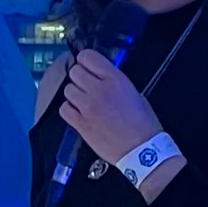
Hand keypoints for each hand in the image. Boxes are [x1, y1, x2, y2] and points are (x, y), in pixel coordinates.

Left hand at [56, 48, 164, 168]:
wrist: (141, 149)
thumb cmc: (143, 123)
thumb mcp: (134, 92)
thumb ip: (114, 80)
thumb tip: (99, 76)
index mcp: (115, 79)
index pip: (87, 57)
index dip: (85, 61)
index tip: (87, 67)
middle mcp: (99, 90)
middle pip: (74, 72)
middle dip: (79, 78)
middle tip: (86, 87)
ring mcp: (88, 107)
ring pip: (67, 90)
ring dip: (74, 94)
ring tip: (84, 102)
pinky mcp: (81, 124)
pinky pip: (64, 109)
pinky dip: (69, 110)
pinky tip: (78, 114)